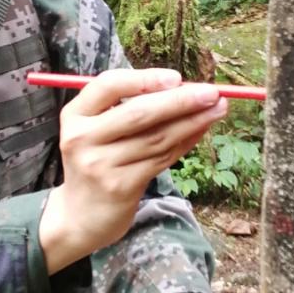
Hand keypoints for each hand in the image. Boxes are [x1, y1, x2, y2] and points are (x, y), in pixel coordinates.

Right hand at [38, 68, 227, 274]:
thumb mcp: (96, 131)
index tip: (176, 77)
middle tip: (212, 92)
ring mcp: (101, 165)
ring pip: (156, 138)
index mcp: (75, 115)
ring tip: (218, 109)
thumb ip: (126, 107)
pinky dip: (185, 142)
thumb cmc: (96, 162)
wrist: (80, 216)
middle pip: (138, 113)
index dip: (144, 78)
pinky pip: (161, 159)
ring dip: (192, 121)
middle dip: (180, 100)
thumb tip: (182, 87)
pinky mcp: (121, 187)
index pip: (108, 85)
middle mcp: (82, 138)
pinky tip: (201, 131)